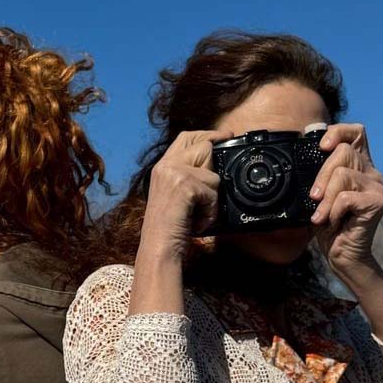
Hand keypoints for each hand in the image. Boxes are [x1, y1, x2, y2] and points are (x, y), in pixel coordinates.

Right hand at [138, 130, 231, 260]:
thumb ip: (188, 177)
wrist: (158, 246)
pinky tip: (197, 221)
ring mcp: (175, 172)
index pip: (187, 137)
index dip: (209, 135)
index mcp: (162, 166)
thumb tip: (213, 169)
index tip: (225, 136)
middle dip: (213, 170)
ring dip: (212, 199)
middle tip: (209, 192)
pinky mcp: (185, 185)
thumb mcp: (175, 196)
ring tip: (197, 215)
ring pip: (213, 174)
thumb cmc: (168, 228)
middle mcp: (166, 165)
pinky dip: (210, 212)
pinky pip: (214, 193)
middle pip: (204, 147)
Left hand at [308, 123, 382, 276]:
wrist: (343, 255)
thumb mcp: (318, 195)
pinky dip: (333, 212)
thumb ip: (318, 175)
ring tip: (324, 216)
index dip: (339, 132)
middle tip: (314, 197)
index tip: (322, 146)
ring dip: (326, 199)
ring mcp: (377, 187)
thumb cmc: (328, 225)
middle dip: (321, 175)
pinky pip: (346, 197)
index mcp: (358, 166)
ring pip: (343, 175)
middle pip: (344, 152)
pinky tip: (335, 222)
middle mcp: (371, 172)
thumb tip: (306, 155)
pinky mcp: (377, 202)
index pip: (357, 133)